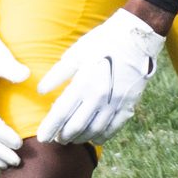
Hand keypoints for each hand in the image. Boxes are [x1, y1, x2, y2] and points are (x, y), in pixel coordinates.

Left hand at [37, 9, 165, 144]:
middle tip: (56, 139)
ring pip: (94, 131)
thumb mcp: (76, 53)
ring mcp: (116, 103)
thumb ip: (57, 74)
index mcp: (83, 83)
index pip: (61, 113)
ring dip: (81, 138)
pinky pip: (114, 128)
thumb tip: (41, 91)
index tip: (42, 138)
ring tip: (72, 139)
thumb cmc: (102, 42)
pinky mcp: (129, 105)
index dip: (50, 128)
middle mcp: (99, 97)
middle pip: (76, 126)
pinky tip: (94, 138)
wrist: (136, 38)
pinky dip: (102, 136)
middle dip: (63, 136)